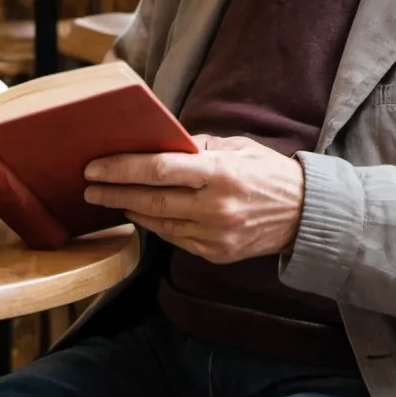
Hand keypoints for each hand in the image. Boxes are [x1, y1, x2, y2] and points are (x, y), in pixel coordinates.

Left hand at [83, 135, 304, 263]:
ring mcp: (215, 235)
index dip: (122, 169)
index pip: (159, 169)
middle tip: (89, 187)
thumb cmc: (270, 173)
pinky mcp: (216, 254)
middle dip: (114, 192)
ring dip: (132, 210)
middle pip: (151, 201)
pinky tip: (144, 214)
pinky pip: (175, 239)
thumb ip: (200, 146)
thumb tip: (163, 142)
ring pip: (159, 223)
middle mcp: (215, 207)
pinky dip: (157, 225)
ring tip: (111, 198)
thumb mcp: (239, 147)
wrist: (306, 215)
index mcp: (220, 173)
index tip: (95, 167)